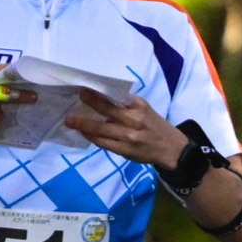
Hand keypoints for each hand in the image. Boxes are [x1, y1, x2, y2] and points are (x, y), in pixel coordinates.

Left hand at [64, 89, 186, 167]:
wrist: (171, 148)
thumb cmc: (154, 125)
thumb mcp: (144, 109)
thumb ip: (125, 105)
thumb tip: (101, 99)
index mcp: (138, 106)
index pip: (115, 98)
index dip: (97, 95)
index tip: (83, 90)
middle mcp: (134, 120)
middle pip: (106, 112)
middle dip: (88, 108)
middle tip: (72, 106)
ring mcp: (129, 137)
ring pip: (101, 130)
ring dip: (84, 126)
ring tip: (71, 122)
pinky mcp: (125, 150)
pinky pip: (104, 143)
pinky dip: (92, 137)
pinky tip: (84, 133)